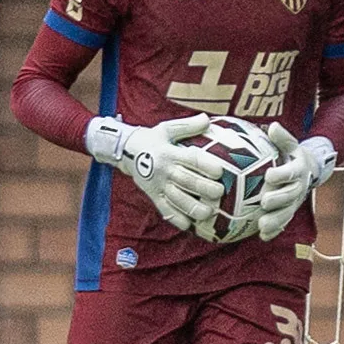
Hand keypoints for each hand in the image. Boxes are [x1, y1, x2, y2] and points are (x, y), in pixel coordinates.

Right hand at [85, 112, 225, 230]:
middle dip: (204, 188)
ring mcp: (158, 185)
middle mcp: (165, 170)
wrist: (124, 151)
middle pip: (186, 180)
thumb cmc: (151, 139)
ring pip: (176, 199)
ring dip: (192, 207)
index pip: (191, 159)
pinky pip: (164, 209)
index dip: (205, 165)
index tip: (220, 171)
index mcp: (170, 152)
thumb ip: (188, 126)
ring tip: (208, 213)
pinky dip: (176, 218)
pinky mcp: (153, 195)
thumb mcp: (167, 129)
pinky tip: (188, 225)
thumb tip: (207, 118)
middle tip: (219, 193)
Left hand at [258, 123, 336, 240]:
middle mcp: (299, 187)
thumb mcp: (291, 144)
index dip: (282, 175)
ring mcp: (295, 202)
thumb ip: (282, 138)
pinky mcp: (290, 212)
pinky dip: (274, 231)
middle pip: (290, 195)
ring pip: (287, 213)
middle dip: (278, 199)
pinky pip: (283, 223)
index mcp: (299, 170)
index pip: (291, 172)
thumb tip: (271, 126)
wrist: (309, 171)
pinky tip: (262, 237)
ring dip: (275, 220)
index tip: (269, 176)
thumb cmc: (292, 155)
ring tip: (262, 225)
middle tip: (264, 201)